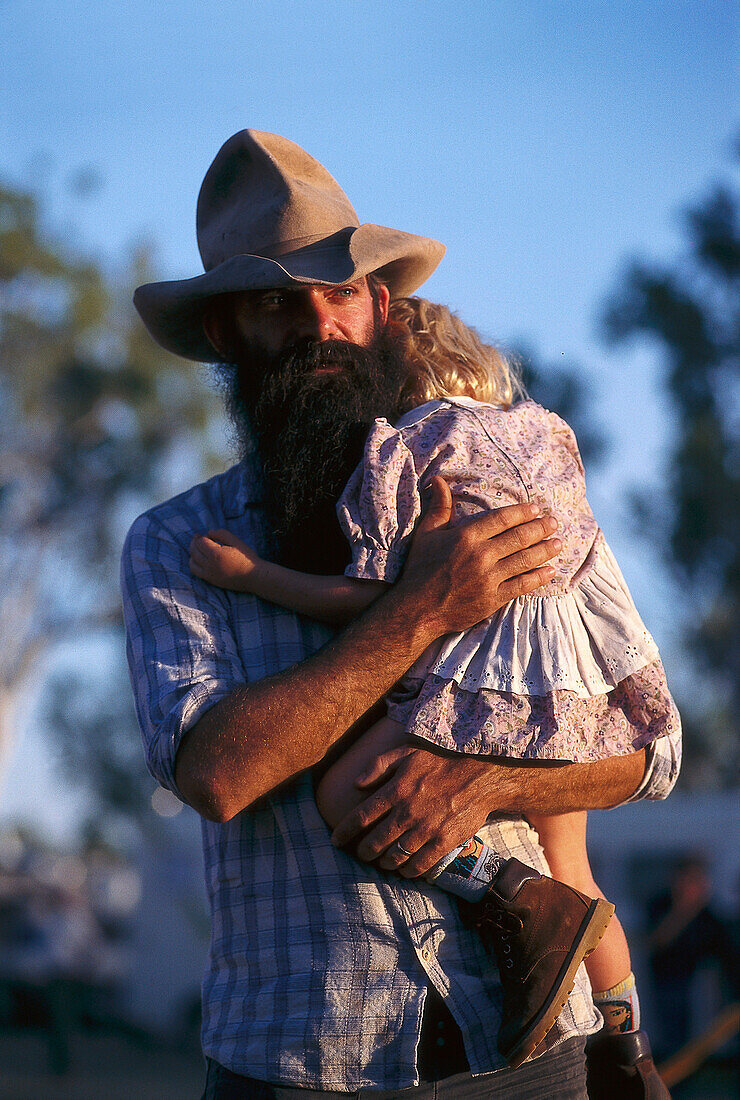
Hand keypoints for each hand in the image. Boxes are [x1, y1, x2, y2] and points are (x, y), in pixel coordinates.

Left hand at [189, 529, 262, 590]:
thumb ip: (221, 533)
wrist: (254, 576)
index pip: (200, 542)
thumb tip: (209, 533)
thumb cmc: (246, 557)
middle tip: (198, 538)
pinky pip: (196, 572)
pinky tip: (200, 560)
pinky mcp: (211, 580)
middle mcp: (209, 565)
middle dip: (194, 543)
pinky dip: (194, 564)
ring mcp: (209, 574)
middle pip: (194, 551)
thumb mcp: (236, 541)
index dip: (202, 537)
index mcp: (216, 554)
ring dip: (192, 554)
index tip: (208, 535)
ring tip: (198, 549)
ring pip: (192, 563)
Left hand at [330, 743, 513, 877]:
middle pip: (375, 841)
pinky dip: (408, 871)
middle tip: (360, 854)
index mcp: (396, 790)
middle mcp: (407, 812)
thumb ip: (378, 765)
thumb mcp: (407, 753)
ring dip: (384, 862)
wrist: (479, 775)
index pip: (361, 816)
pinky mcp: (443, 842)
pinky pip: (419, 865)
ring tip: (382, 861)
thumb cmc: (440, 762)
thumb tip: (355, 783)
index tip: (336, 840)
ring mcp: (426, 829)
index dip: (344, 831)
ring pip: (395, 856)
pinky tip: (405, 870)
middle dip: (363, 851)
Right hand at [396, 476, 560, 637]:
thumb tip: (439, 480)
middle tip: (554, 523)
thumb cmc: (419, 570)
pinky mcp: (493, 599)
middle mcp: (481, 555)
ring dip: (545, 550)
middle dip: (540, 528)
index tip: (536, 509)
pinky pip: (521, 586)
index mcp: (466, 537)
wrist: (417, 610)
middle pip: (519, 538)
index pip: (502, 519)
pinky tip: (550, 571)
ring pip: (525, 560)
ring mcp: (488, 578)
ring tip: (558, 543)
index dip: (522, 513)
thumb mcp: (426, 534)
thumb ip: (439, 507)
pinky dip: (538, 578)